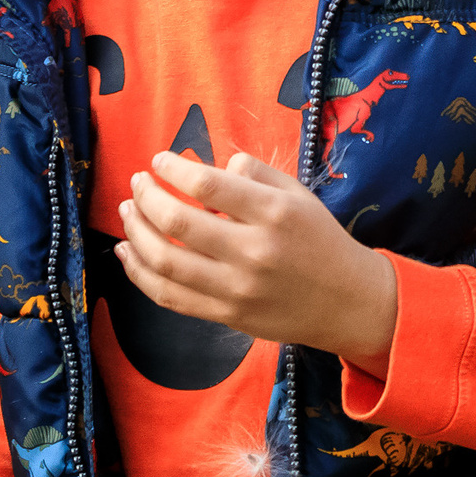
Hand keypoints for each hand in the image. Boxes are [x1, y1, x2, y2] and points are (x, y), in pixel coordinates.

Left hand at [116, 150, 398, 365]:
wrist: (348, 302)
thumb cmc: (319, 239)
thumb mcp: (297, 193)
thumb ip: (254, 172)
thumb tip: (206, 168)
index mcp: (273, 213)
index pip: (206, 185)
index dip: (172, 170)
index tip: (158, 160)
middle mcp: (253, 252)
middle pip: (177, 223)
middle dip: (145, 197)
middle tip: (136, 183)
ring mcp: (237, 289)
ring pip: (165, 263)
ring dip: (134, 233)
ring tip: (127, 212)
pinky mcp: (227, 316)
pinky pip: (171, 297)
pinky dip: (140, 274)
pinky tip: (128, 253)